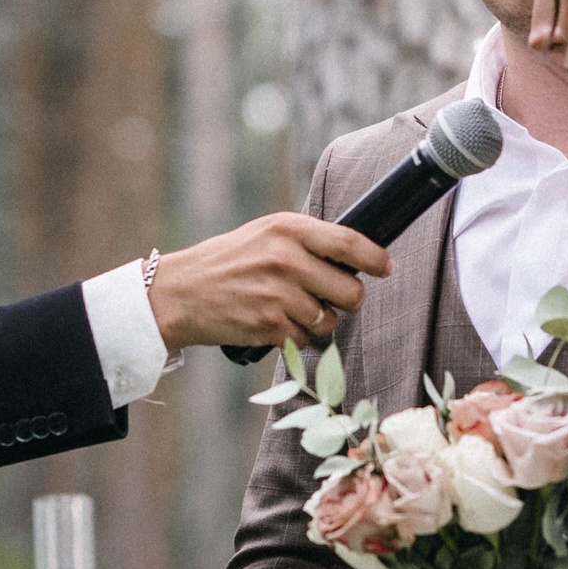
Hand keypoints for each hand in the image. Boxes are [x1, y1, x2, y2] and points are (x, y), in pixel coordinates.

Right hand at [146, 212, 390, 350]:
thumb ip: (305, 242)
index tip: (386, 267)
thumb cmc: (228, 262)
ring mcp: (278, 294)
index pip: (348, 241)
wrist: (181, 292)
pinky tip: (274, 323)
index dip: (374, 258)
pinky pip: (305, 339)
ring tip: (292, 309)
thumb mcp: (265, 235)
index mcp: (287, 229)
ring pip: (329, 319)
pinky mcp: (269, 326)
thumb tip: (354, 258)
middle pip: (349, 291)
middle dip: (348, 300)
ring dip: (319, 321)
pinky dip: (295, 337)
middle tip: (333, 298)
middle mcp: (285, 259)